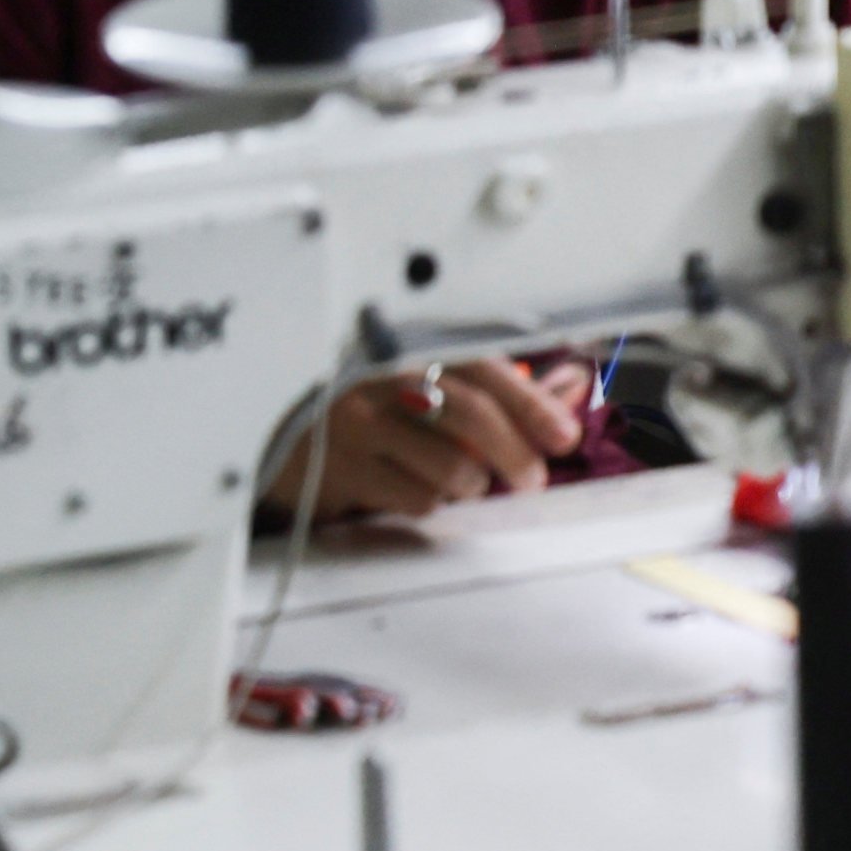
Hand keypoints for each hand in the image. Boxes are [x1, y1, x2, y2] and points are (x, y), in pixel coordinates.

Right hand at [264, 355, 587, 522]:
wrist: (279, 440)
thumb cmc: (363, 412)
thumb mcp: (427, 388)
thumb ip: (501, 390)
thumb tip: (572, 385)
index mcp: (405, 349)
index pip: (479, 366)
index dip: (529, 402)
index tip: (562, 435)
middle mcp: (379, 376)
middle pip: (470, 411)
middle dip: (516, 453)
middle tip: (530, 478)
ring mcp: (356, 420)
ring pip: (451, 464)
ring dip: (469, 483)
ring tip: (457, 480)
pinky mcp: (342, 467)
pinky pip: (417, 497)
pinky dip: (429, 501)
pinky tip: (410, 487)